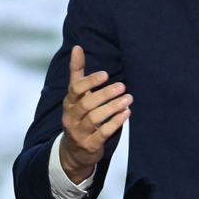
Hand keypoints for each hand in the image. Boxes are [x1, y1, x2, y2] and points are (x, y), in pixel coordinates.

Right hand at [59, 45, 130, 182]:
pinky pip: (103, 133)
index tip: (106, 74)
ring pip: (95, 118)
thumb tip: (77, 47)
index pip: (75, 89)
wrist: (73, 151)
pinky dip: (115, 123)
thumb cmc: (79, 116)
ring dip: (113, 107)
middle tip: (123, 86)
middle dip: (105, 94)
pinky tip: (126, 113)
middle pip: (87, 104)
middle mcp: (71, 117)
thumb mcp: (75, 95)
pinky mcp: (90, 145)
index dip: (90, 81)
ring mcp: (79, 132)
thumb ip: (77, 72)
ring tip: (128, 99)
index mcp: (69, 102)